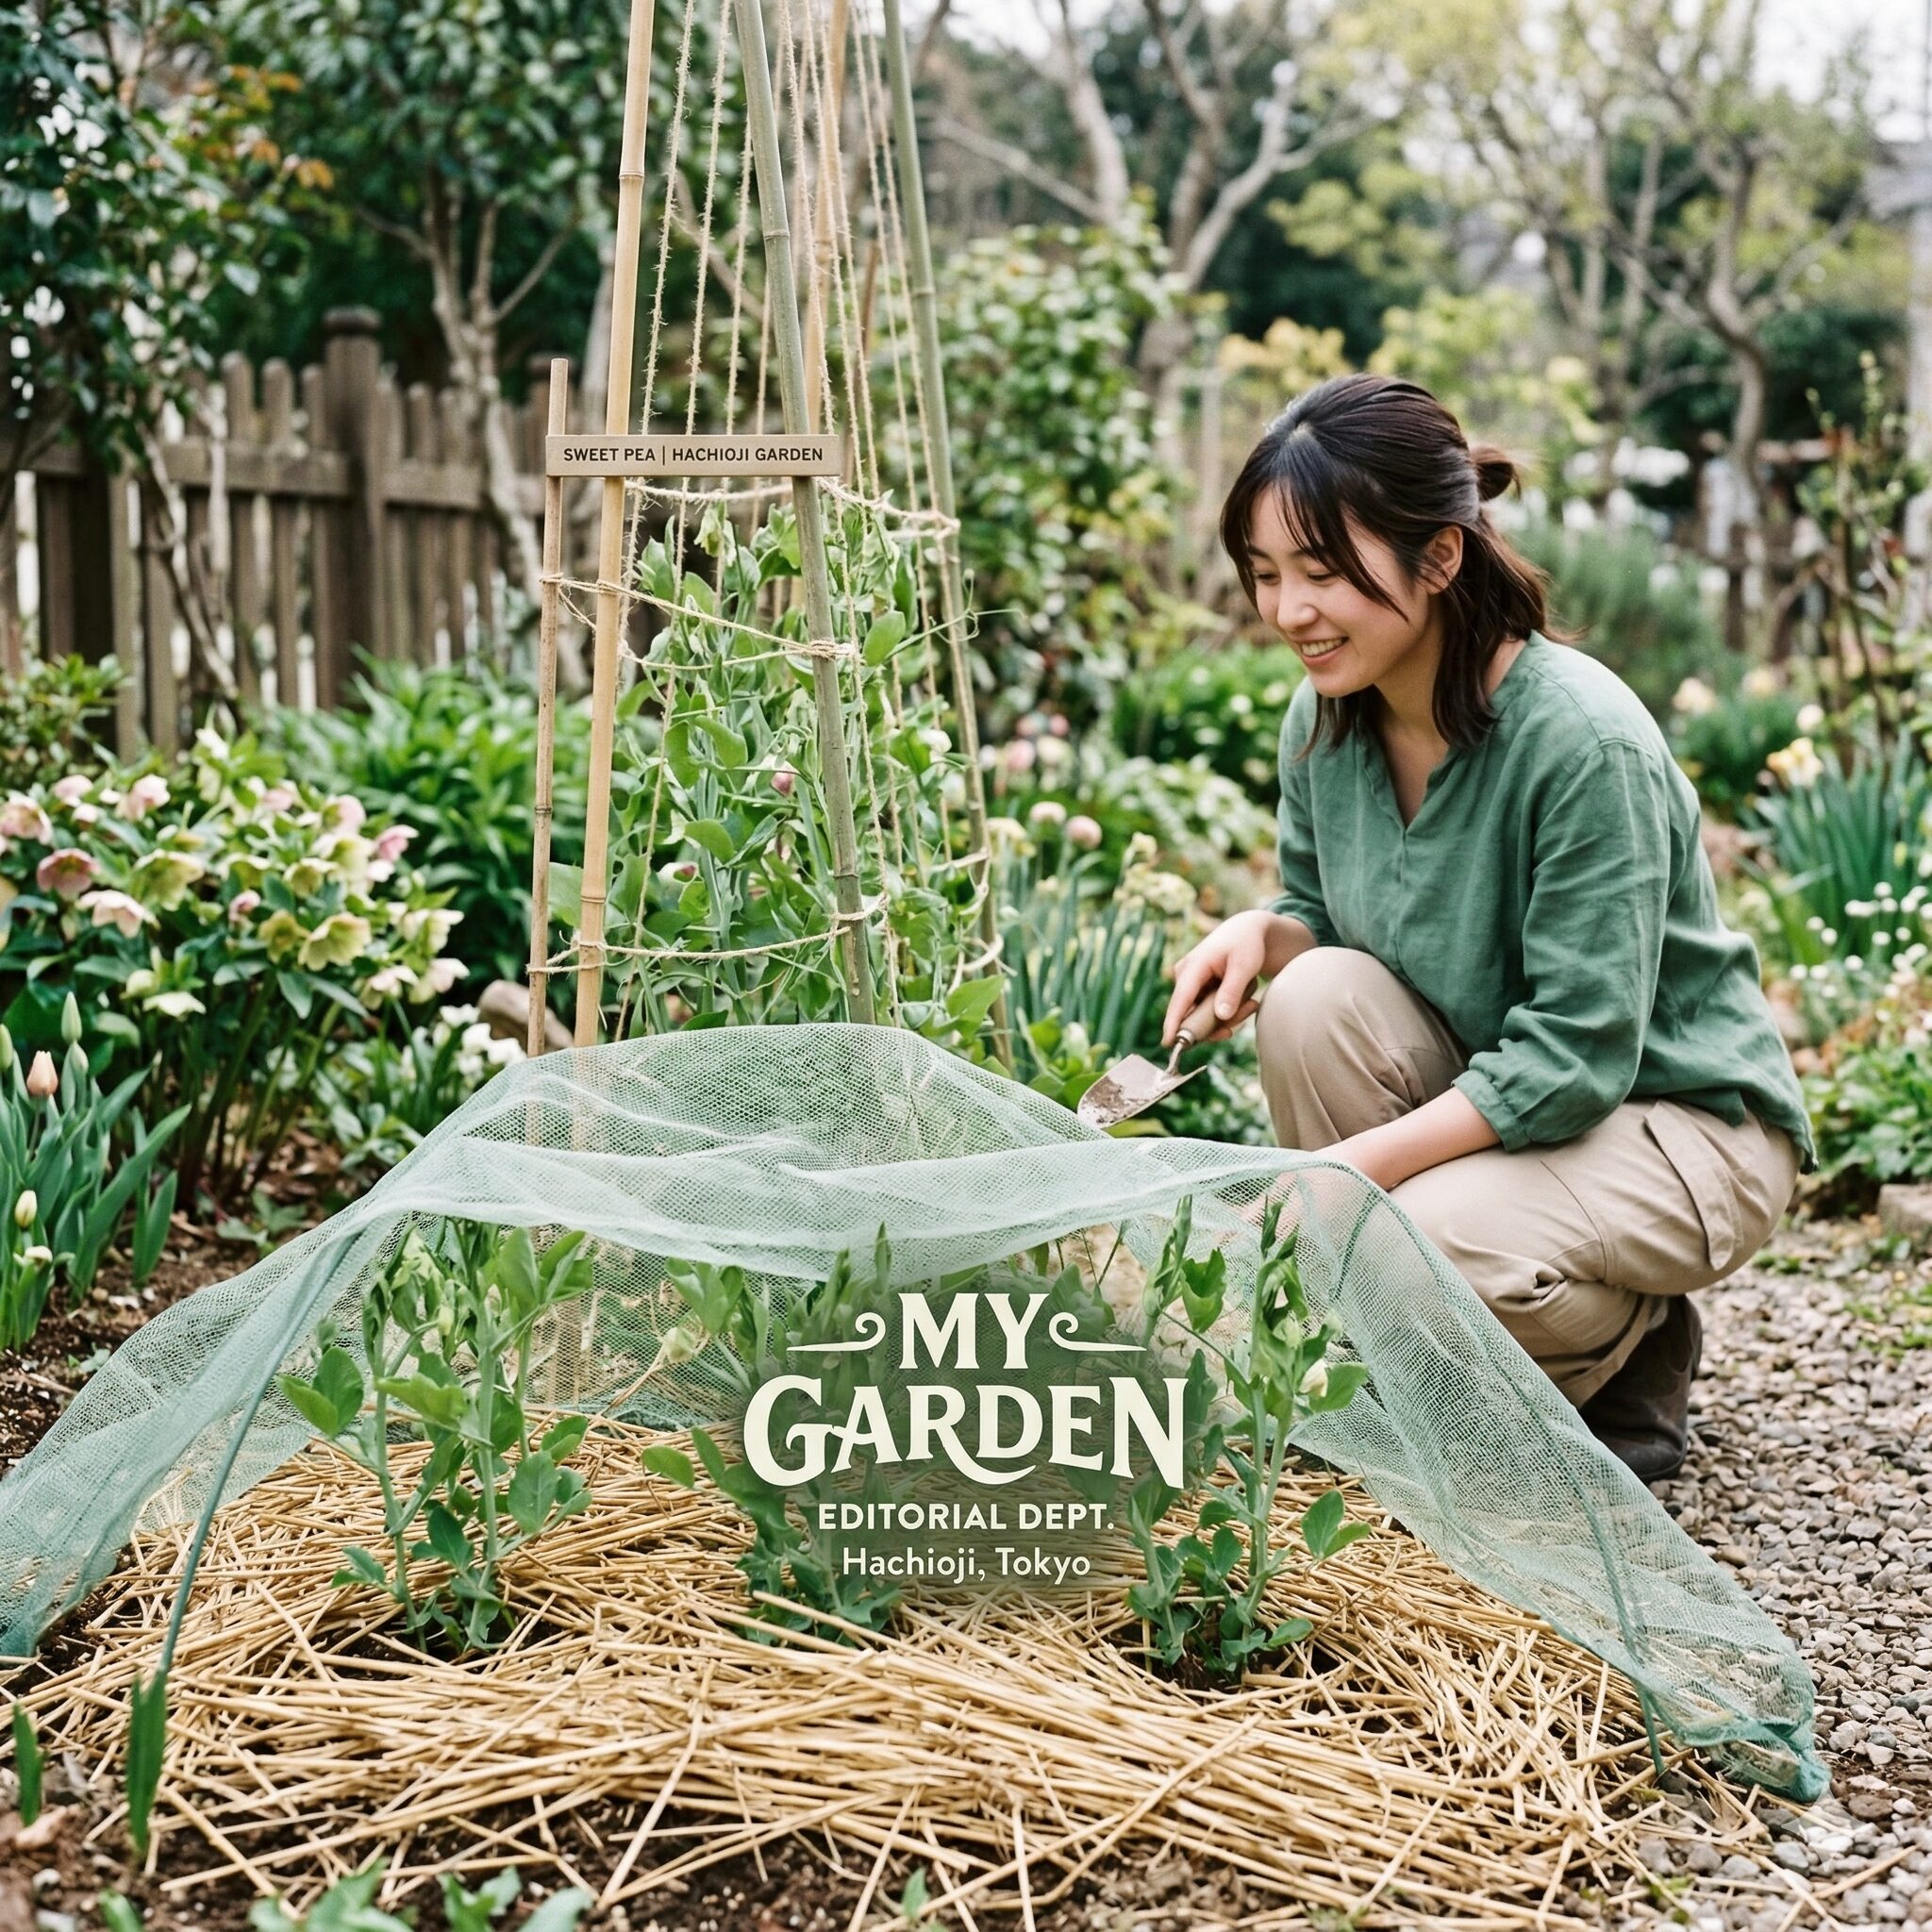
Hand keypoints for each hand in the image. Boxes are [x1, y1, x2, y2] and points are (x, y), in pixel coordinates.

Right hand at [1162, 909, 1278, 1047]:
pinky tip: (1246, 1003)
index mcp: (1193, 967)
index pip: (1180, 1000)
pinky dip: (1226, 1012)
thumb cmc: (1245, 944)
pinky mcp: (1197, 991)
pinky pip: (1207, 1012)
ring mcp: (1190, 984)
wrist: (1246, 932)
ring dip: (1228, 1017)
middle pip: (1193, 1014)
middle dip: (1219, 1021)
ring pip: (1203, 1016)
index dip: (1174, 1023)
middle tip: (1250, 1008)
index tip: (1169, 1044)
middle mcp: (1185, 976)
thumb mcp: (1244, 966)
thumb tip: (1221, 1016)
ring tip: (1252, 1002)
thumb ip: (1232, 991)